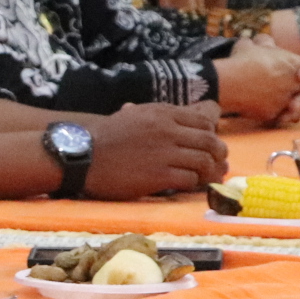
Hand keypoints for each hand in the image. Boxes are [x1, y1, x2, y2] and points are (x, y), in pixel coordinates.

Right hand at [84, 102, 227, 197]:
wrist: (81, 155)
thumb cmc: (105, 137)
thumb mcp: (132, 115)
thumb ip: (157, 116)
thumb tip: (174, 118)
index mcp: (162, 113)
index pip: (204, 122)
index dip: (211, 135)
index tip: (209, 146)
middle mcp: (167, 130)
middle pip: (210, 142)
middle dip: (218, 155)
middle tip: (218, 164)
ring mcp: (164, 153)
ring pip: (204, 162)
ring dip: (209, 172)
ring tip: (207, 178)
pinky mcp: (158, 175)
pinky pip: (190, 179)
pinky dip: (193, 184)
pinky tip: (186, 185)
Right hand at [214, 41, 299, 125]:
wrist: (231, 82)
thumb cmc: (242, 60)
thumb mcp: (250, 45)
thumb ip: (261, 43)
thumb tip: (260, 42)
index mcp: (293, 65)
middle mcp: (294, 84)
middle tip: (289, 91)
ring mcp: (285, 100)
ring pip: (297, 108)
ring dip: (294, 108)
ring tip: (287, 107)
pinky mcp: (273, 114)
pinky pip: (282, 118)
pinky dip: (280, 117)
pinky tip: (274, 115)